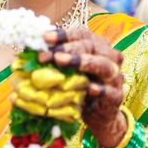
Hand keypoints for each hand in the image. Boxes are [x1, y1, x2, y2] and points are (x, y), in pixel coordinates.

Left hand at [38, 26, 125, 147]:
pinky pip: (110, 91)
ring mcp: (115, 76)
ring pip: (103, 65)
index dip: (63, 35)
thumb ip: (55, 57)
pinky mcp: (116, 96)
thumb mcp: (67, 70)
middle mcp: (109, 57)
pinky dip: (100, 89)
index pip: (82, 34)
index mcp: (96, 45)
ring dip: (82, 62)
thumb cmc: (79, 86)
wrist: (97, 113)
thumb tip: (31, 48)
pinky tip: (89, 88)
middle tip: (47, 54)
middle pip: (90, 46)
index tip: (44, 38)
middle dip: (67, 49)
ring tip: (61, 61)